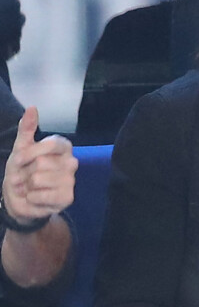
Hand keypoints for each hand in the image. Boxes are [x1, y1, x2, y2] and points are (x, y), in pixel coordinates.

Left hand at [2, 107, 76, 222]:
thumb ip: (27, 128)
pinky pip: (40, 195)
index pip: (50, 144)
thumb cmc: (22, 171)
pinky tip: (36, 198)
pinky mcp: (67, 197)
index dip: (29, 154)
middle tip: (25, 178)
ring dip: (26, 186)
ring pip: (38, 179)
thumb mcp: (21, 148)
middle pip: (41, 163)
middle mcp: (71, 162)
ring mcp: (71, 180)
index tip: (19, 161)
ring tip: (29, 188)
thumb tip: (32, 107)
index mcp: (63, 147)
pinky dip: (31, 198)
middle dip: (25, 172)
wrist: (20, 199)